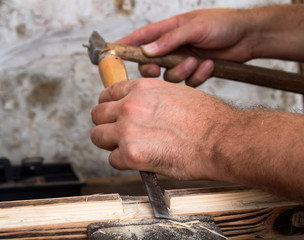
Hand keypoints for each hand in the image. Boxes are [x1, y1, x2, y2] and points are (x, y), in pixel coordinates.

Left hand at [90, 78, 236, 180]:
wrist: (222, 139)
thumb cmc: (207, 119)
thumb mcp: (175, 93)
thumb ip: (150, 99)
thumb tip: (139, 109)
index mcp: (141, 88)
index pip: (107, 94)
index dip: (109, 107)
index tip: (114, 115)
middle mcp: (130, 105)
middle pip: (97, 115)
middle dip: (106, 125)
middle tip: (118, 134)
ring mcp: (128, 129)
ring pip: (98, 136)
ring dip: (111, 144)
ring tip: (129, 149)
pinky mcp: (132, 154)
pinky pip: (113, 160)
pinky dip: (124, 163)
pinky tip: (140, 161)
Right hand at [118, 9, 255, 86]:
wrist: (248, 37)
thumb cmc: (223, 24)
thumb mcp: (195, 27)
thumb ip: (169, 40)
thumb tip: (147, 51)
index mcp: (169, 30)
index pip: (142, 38)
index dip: (126, 45)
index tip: (112, 52)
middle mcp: (173, 47)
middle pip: (150, 64)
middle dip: (153, 69)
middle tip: (156, 69)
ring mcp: (183, 61)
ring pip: (169, 76)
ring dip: (182, 71)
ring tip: (197, 61)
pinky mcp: (194, 73)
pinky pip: (187, 83)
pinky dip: (198, 76)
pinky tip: (209, 65)